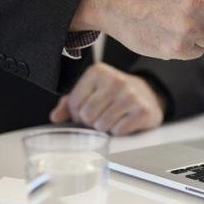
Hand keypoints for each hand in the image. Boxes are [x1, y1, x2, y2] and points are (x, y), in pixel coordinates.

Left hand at [49, 63, 164, 135]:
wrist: (148, 95)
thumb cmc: (115, 95)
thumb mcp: (92, 91)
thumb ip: (70, 102)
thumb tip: (55, 117)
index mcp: (98, 72)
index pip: (74, 103)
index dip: (77, 114)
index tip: (88, 111)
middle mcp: (115, 80)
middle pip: (87, 115)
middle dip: (91, 122)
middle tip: (101, 117)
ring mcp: (131, 95)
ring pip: (102, 125)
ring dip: (105, 128)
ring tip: (114, 118)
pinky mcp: (143, 110)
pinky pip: (118, 131)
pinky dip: (119, 131)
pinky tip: (125, 121)